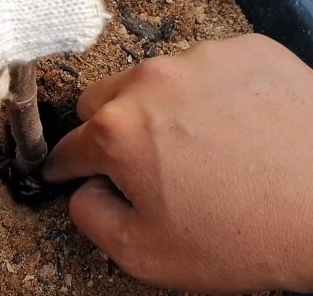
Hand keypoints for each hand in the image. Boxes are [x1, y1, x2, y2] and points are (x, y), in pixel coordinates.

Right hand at [44, 34, 312, 293]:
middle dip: (107, 134)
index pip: (67, 147)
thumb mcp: (145, 255)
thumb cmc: (247, 235)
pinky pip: (202, 70)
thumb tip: (84, 189)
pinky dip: (205, 96)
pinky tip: (235, 129)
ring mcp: (201, 59)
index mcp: (118, 131)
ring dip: (157, 111)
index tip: (70, 175)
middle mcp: (151, 82)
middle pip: (100, 103)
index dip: (65, 168)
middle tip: (142, 168)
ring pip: (150, 82)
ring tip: (199, 150)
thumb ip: (89, 218)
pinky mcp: (245, 50)